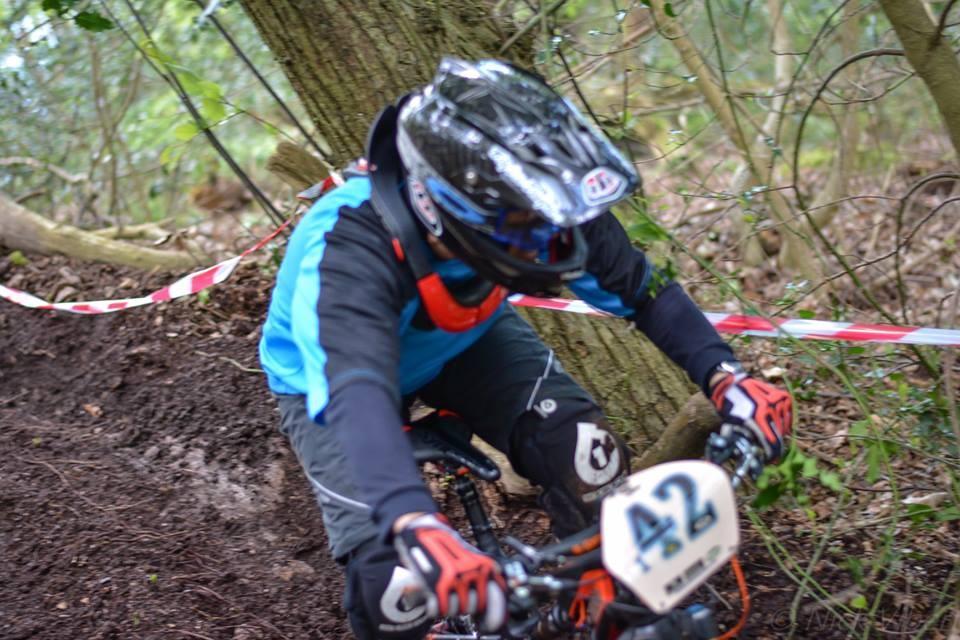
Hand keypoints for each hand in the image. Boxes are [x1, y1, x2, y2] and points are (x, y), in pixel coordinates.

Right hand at [393, 513, 506, 630]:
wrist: (423, 532)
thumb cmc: (447, 545)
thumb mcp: (472, 557)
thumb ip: (485, 577)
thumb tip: (500, 603)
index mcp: (484, 566)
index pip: (498, 597)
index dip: (496, 614)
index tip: (491, 622)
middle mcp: (472, 572)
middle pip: (477, 607)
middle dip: (469, 607)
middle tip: (460, 598)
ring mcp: (455, 579)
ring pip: (459, 610)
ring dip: (451, 607)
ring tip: (446, 594)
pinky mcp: (436, 585)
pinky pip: (441, 608)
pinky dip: (436, 607)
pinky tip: (435, 598)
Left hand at [709, 371, 792, 462]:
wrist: (733, 384)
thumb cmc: (730, 407)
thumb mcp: (731, 423)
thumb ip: (740, 439)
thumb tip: (744, 456)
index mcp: (756, 415)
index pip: (770, 441)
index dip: (771, 454)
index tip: (770, 460)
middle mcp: (770, 407)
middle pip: (779, 435)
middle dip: (775, 446)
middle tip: (771, 454)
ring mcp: (778, 400)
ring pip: (784, 426)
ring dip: (778, 434)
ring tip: (770, 437)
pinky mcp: (784, 396)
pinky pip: (788, 416)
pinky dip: (783, 423)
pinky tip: (774, 425)